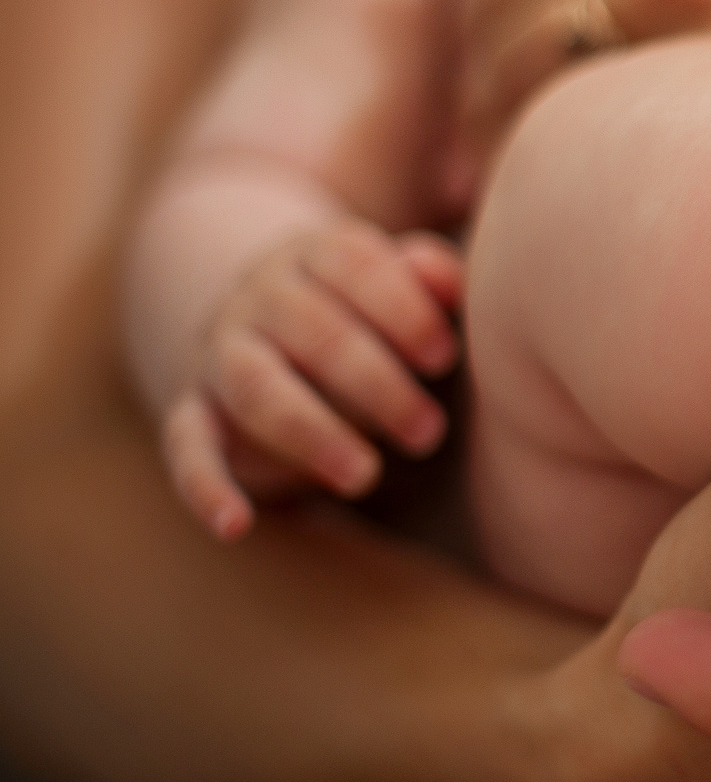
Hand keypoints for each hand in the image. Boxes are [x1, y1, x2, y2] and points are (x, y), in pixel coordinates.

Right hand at [163, 221, 462, 539]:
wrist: (263, 324)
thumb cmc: (365, 312)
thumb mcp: (396, 285)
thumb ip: (430, 276)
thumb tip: (452, 283)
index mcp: (317, 256)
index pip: (353, 264)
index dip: (402, 308)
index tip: (445, 357)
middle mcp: (259, 297)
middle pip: (313, 330)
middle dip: (375, 383)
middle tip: (429, 433)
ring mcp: (220, 354)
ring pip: (256, 386)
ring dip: (312, 433)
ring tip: (366, 476)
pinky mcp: (194, 411)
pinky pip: (187, 444)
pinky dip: (205, 486)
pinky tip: (234, 525)